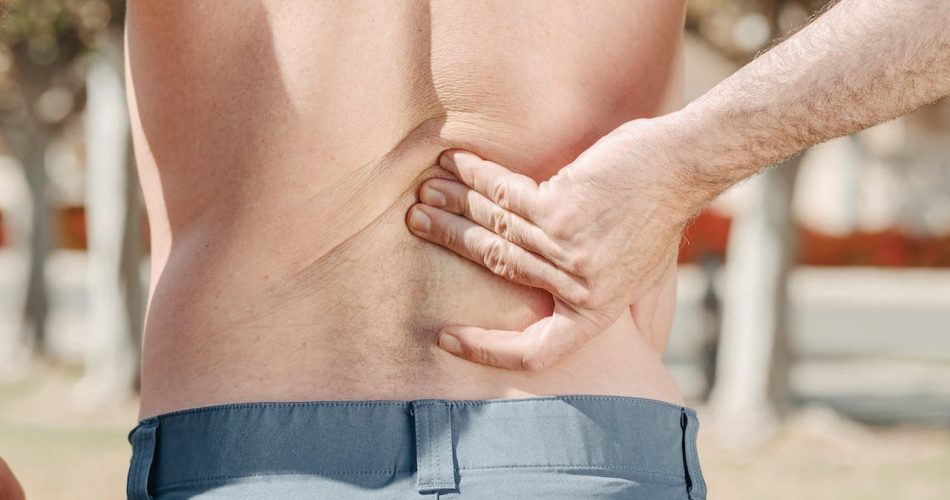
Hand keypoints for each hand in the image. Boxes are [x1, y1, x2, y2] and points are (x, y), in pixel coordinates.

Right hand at [406, 117, 705, 369]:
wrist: (681, 170)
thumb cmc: (659, 220)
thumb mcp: (642, 280)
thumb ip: (610, 305)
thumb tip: (611, 337)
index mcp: (593, 312)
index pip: (535, 352)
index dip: (489, 351)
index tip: (450, 338)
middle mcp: (576, 286)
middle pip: (495, 267)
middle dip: (449, 241)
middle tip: (416, 223)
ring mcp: (566, 248)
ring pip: (493, 229)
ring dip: (453, 207)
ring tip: (425, 194)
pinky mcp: (562, 208)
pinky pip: (504, 194)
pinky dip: (475, 176)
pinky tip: (453, 164)